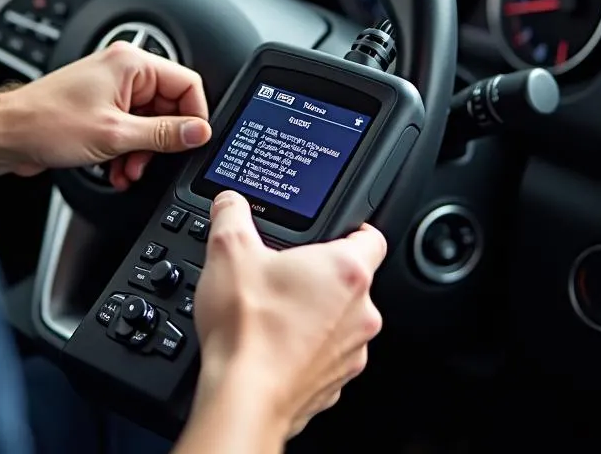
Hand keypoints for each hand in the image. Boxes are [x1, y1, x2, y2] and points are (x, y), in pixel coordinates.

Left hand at [0, 42, 211, 186]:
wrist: (5, 134)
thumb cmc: (46, 123)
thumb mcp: (115, 135)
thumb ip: (163, 134)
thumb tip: (199, 132)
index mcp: (131, 63)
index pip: (187, 84)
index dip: (194, 117)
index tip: (191, 144)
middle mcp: (123, 71)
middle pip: (168, 107)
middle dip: (160, 141)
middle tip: (145, 163)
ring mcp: (110, 89)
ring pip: (148, 122)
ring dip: (141, 152)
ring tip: (125, 170)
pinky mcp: (99, 107)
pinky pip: (129, 128)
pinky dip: (126, 150)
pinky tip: (114, 169)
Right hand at [193, 191, 385, 441]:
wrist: (243, 397)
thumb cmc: (247, 329)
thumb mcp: (229, 249)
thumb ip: (232, 212)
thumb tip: (230, 202)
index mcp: (346, 271)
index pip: (371, 236)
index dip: (353, 227)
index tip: (337, 227)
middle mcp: (360, 312)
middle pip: (351, 280)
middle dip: (319, 274)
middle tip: (283, 272)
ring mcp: (351, 352)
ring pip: (340, 320)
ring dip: (314, 312)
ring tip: (273, 309)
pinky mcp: (335, 383)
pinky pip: (326, 354)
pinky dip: (306, 347)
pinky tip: (273, 342)